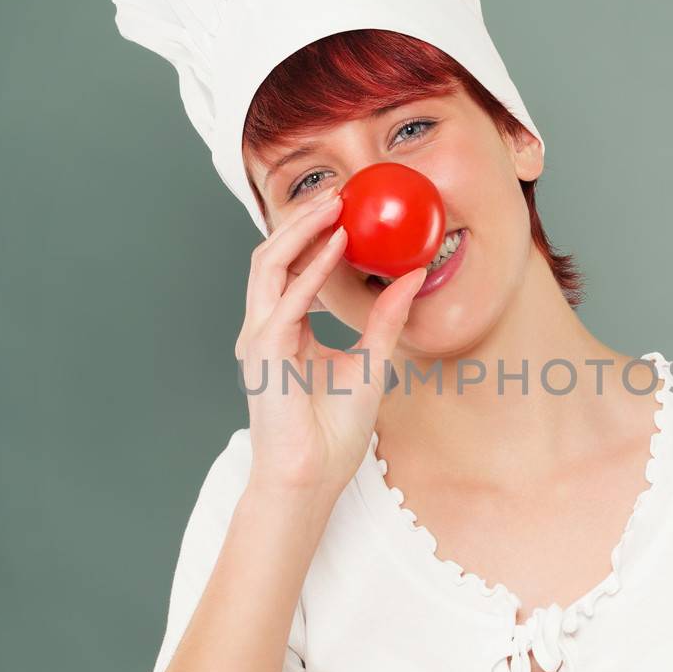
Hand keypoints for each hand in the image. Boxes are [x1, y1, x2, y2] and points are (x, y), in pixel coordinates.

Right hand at [234, 189, 426, 501]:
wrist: (312, 479)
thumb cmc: (333, 434)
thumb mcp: (371, 361)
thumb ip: (386, 319)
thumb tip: (412, 278)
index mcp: (285, 331)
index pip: (292, 269)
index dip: (315, 235)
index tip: (348, 209)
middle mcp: (266, 328)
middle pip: (274, 256)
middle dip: (304, 220)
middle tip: (340, 193)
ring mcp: (260, 338)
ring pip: (269, 264)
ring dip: (302, 230)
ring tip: (335, 205)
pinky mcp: (264, 352)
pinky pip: (285, 298)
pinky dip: (311, 269)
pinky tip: (336, 246)